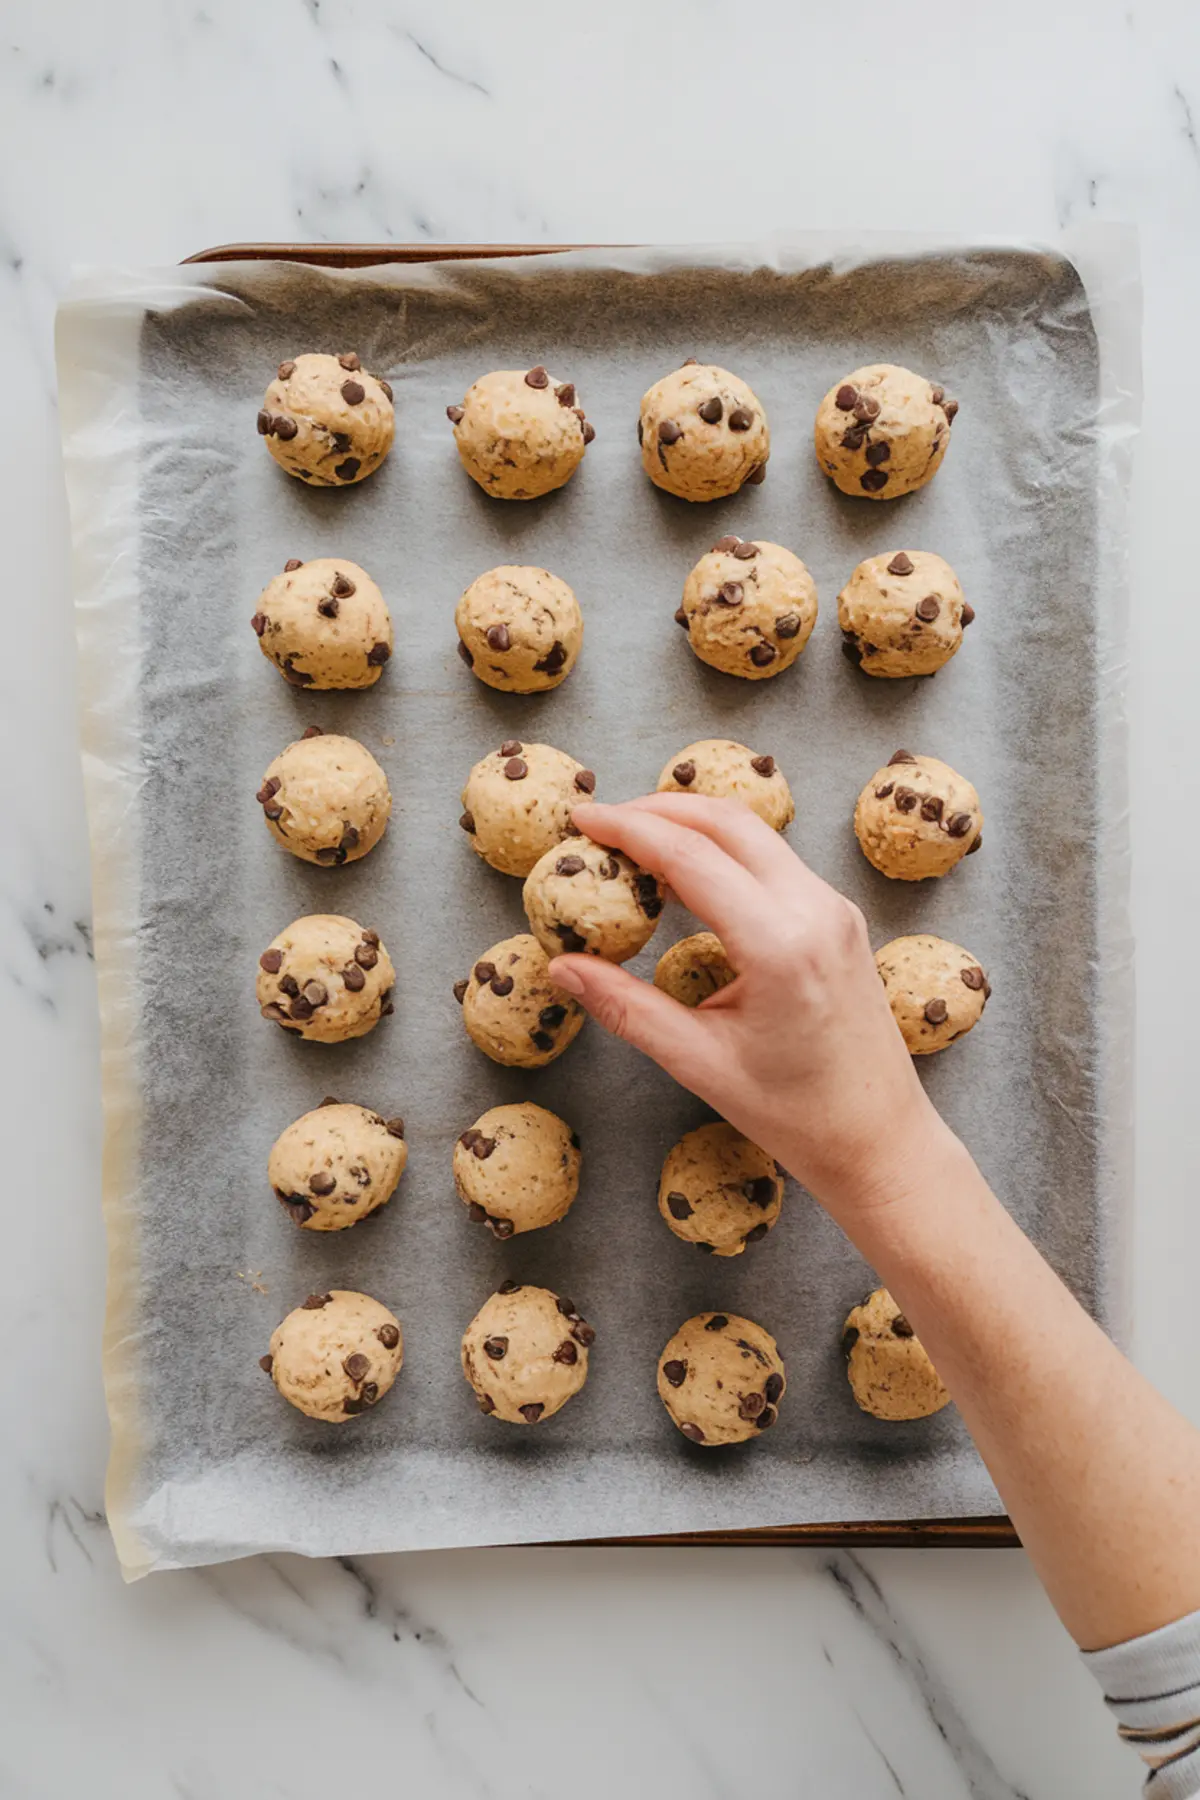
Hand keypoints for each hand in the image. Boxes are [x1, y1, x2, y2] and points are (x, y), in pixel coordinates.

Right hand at [548, 794, 949, 1216]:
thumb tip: (562, 966)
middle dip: (657, 809)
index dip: (628, 828)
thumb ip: (626, 1008)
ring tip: (633, 842)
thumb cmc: (796, 1114)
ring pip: (754, 833)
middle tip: (601, 822)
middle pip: (726, 821)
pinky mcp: (839, 918)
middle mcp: (815, 910)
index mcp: (780, 945)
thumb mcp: (699, 1062)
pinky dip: (722, 851)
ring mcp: (834, 908)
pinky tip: (683, 875)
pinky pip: (773, 861)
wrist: (880, 1138)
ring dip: (691, 824)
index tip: (581, 817)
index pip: (690, 855)